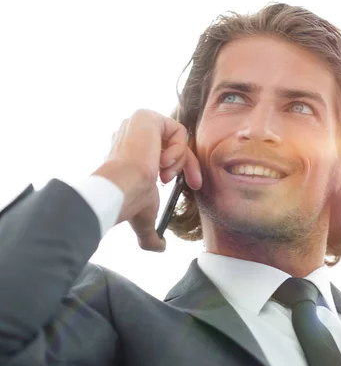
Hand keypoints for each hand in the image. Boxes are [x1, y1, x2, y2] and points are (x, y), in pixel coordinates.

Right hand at [93, 109, 201, 251]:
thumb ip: (150, 234)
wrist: (121, 190)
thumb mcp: (144, 219)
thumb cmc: (129, 202)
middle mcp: (133, 135)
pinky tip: (161, 162)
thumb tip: (158, 248)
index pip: (166, 154)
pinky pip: (177, 130)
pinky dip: (177, 150)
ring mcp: (138, 124)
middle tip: (194, 184)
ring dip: (178, 161)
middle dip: (188, 166)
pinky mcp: (145, 117)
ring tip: (163, 174)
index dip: (183, 170)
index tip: (193, 187)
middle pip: (175, 144)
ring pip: (177, 138)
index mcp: (130, 153)